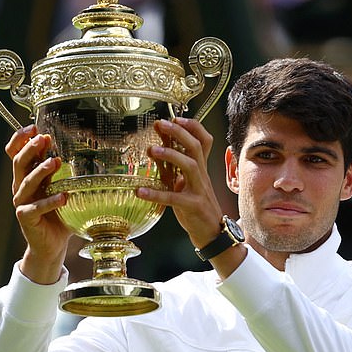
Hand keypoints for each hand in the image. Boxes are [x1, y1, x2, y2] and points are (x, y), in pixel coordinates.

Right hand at [6, 125, 71, 283]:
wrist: (52, 245)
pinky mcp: (26, 218)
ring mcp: (22, 202)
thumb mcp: (62, 190)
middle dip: (31, 149)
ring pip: (26, 182)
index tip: (33, 126)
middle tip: (44, 138)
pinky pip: (37, 207)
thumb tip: (87, 153)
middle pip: (19, 162)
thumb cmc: (60, 216)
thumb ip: (65, 175)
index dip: (20, 139)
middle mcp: (20, 187)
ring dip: (41, 171)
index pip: (16, 153)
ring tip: (56, 162)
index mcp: (27, 177)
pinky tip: (64, 197)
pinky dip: (50, 202)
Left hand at [137, 117, 225, 249]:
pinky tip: (140, 192)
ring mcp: (198, 190)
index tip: (175, 117)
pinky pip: (173, 198)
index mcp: (200, 169)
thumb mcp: (185, 184)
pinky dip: (156, 194)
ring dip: (171, 155)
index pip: (203, 141)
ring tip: (152, 150)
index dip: (192, 126)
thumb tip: (156, 148)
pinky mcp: (192, 206)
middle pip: (195, 147)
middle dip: (179, 132)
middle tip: (160, 123)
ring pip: (190, 166)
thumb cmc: (196, 207)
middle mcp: (201, 176)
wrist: (212, 233)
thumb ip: (173, 168)